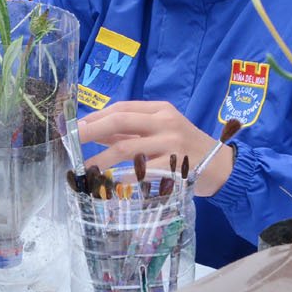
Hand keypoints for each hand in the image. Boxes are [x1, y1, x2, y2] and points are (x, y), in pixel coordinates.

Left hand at [77, 101, 234, 194]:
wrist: (221, 167)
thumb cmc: (187, 148)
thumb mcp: (162, 132)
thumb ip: (131, 132)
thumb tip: (93, 132)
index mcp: (160, 110)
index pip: (122, 108)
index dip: (96, 117)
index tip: (74, 127)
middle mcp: (165, 122)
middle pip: (121, 121)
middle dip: (91, 130)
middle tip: (70, 141)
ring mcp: (171, 143)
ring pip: (127, 148)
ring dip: (102, 159)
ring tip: (85, 170)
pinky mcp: (175, 166)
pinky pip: (142, 172)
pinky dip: (123, 178)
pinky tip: (109, 184)